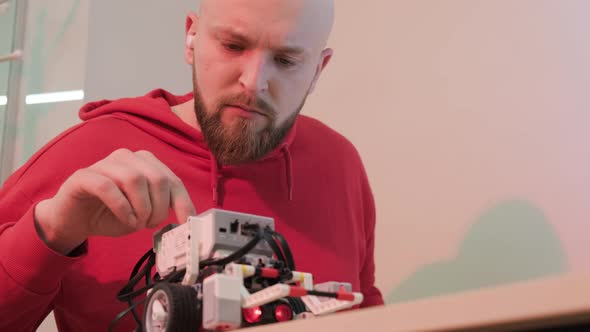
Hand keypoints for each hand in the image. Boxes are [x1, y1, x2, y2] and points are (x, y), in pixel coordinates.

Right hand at [34, 149, 195, 254]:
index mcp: (145, 163)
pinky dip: (122, 207)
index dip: (183, 202)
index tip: (188, 222)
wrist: (73, 221)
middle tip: (149, 224)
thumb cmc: (111, 215)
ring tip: (136, 223)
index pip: (172, 180)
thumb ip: (162, 210)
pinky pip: (107, 187)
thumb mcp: (143, 214)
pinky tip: (125, 220)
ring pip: (134, 179)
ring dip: (141, 208)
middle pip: (157, 178)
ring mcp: (104, 164)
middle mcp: (127, 158)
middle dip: (159, 208)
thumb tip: (186, 218)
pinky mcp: (83, 176)